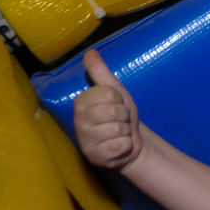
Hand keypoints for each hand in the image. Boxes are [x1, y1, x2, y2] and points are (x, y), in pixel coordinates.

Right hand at [74, 49, 142, 169]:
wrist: (131, 143)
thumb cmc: (120, 116)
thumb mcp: (114, 91)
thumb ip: (101, 72)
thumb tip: (90, 52)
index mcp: (80, 103)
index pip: (108, 93)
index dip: (118, 99)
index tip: (115, 105)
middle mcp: (78, 122)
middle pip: (113, 111)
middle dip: (124, 116)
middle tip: (118, 120)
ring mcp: (85, 141)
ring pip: (118, 129)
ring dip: (126, 131)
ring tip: (119, 133)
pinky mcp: (95, 157)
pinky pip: (120, 145)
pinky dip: (126, 145)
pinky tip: (119, 146)